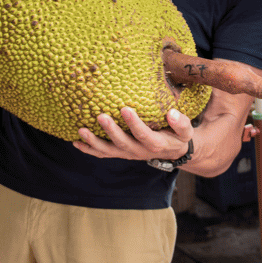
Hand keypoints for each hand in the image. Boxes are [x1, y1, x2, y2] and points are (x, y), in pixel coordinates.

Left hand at [74, 107, 193, 161]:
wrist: (172, 151)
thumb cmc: (178, 136)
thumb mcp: (185, 131)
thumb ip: (181, 123)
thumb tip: (171, 113)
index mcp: (156, 144)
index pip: (144, 135)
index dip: (134, 124)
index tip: (125, 109)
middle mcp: (140, 151)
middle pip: (123, 143)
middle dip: (111, 131)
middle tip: (101, 116)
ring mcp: (128, 153)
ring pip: (109, 151)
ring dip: (94, 142)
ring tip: (81, 131)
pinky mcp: (120, 153)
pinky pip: (103, 154)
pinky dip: (89, 149)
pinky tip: (76, 142)